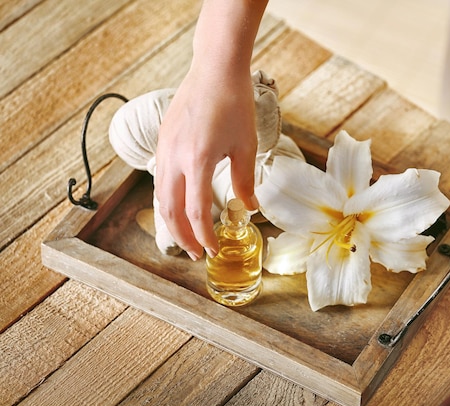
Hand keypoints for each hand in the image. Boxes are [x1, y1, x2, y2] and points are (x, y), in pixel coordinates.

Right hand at [155, 68, 257, 259]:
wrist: (214, 70)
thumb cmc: (234, 104)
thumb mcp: (246, 145)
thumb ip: (245, 181)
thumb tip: (250, 208)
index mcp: (197, 161)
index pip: (196, 212)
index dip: (204, 236)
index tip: (212, 250)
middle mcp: (174, 158)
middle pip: (170, 210)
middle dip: (182, 236)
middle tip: (196, 253)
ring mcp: (164, 149)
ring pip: (161, 196)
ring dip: (172, 220)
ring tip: (186, 235)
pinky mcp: (162, 140)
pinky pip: (160, 178)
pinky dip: (168, 199)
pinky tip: (180, 204)